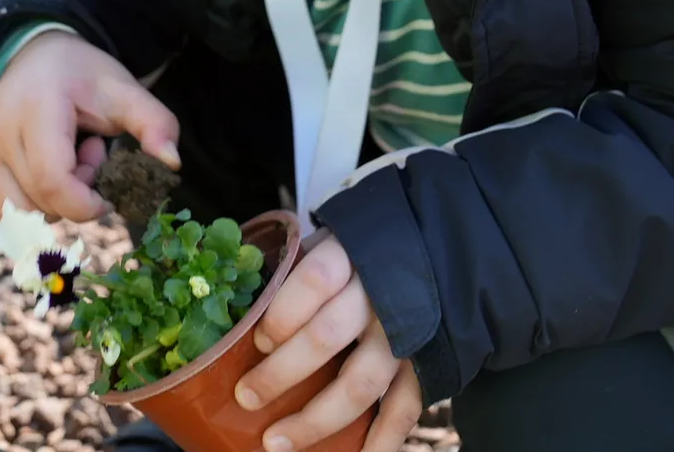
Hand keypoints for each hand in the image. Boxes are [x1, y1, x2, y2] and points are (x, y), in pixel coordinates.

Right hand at [0, 31, 179, 229]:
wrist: (36, 58)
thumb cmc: (86, 78)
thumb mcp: (127, 91)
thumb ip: (156, 124)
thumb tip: (172, 163)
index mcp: (36, 110)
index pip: (52, 181)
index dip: (87, 202)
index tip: (109, 192)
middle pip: (40, 204)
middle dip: (77, 197)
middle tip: (90, 158)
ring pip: (18, 218)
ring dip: (52, 205)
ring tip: (66, 163)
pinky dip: (30, 213)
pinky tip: (45, 182)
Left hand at [235, 236, 422, 451]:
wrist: (434, 252)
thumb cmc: (360, 253)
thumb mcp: (329, 242)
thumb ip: (293, 268)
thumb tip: (239, 305)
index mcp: (351, 255)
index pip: (314, 282)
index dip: (282, 315)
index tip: (258, 342)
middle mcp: (380, 293)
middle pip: (327, 337)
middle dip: (281, 374)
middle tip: (246, 397)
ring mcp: (406, 332)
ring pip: (361, 383)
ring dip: (316, 419)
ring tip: (276, 441)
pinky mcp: (427, 362)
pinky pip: (405, 408)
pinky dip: (381, 441)